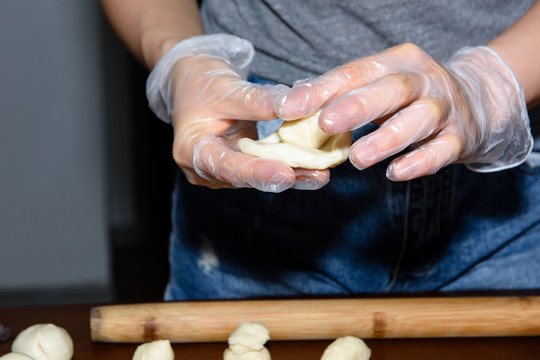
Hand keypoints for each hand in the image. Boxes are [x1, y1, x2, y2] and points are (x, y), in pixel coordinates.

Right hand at [147, 34, 329, 191]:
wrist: (193, 81)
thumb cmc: (202, 82)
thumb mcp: (228, 87)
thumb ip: (258, 101)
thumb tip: (293, 106)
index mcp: (191, 150)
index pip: (227, 167)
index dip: (257, 172)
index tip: (285, 174)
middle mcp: (205, 168)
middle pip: (247, 177)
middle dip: (282, 177)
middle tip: (316, 176)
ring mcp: (222, 170)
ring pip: (259, 176)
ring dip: (291, 174)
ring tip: (322, 174)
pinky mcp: (238, 165)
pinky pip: (264, 167)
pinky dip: (287, 165)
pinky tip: (314, 166)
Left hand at [276, 43, 531, 180]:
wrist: (474, 102)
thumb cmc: (408, 97)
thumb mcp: (377, 85)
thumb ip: (340, 94)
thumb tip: (294, 103)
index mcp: (395, 62)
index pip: (356, 72)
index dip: (323, 89)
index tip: (291, 107)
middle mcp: (423, 80)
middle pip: (391, 90)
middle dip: (357, 107)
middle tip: (325, 123)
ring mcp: (444, 109)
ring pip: (418, 120)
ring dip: (386, 139)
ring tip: (357, 158)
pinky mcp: (459, 138)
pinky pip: (441, 150)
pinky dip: (419, 162)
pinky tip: (395, 173)